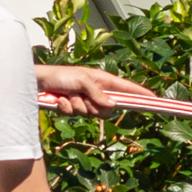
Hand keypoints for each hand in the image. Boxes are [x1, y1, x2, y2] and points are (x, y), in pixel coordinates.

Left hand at [39, 63, 170, 116]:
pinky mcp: (73, 108)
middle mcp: (96, 91)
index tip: (154, 99)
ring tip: (67, 95)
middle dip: (94, 106)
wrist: (37, 83)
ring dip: (77, 106)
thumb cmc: (60, 75)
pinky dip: (66, 108)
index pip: (126, 88)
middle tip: (81, 96)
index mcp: (102, 80)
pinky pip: (76, 115)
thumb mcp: (82, 81)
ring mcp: (85, 101)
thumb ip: (98, 93)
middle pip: (108, 109)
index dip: (140, 94)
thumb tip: (113, 106)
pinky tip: (59, 100)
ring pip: (91, 114)